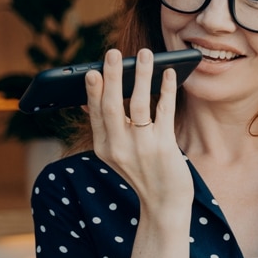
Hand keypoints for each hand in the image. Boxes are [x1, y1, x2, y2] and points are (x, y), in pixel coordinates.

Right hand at [85, 49, 192, 213]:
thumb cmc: (143, 174)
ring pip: (138, 103)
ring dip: (141, 76)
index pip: (96, 114)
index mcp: (104, 148)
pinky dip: (166, 89)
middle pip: (112, 105)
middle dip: (112, 76)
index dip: (93, 91)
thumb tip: (89, 99)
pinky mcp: (164, 146)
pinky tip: (168, 74)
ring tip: (144, 54)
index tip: (92, 71)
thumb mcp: (117, 155)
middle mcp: (120, 147)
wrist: (164, 205)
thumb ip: (106, 129)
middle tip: (114, 53)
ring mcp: (142, 147)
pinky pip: (164, 111)